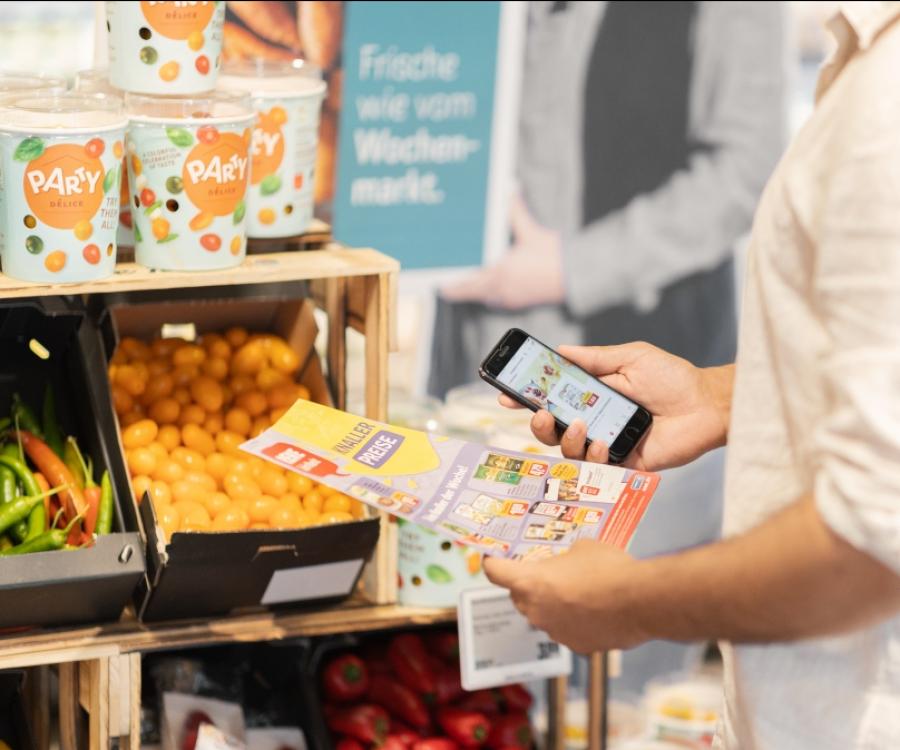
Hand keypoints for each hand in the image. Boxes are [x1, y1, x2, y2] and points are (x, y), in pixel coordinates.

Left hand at [442, 195, 563, 308]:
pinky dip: (494, 295)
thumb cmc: (554, 255)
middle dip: (462, 289)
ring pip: (486, 299)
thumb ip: (515, 210)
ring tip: (472, 283)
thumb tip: (510, 189)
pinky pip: (500, 301)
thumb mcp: (531, 230)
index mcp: (498, 273)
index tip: (440, 287)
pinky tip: (496, 287)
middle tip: (451, 285)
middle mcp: (501, 290)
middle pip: (472, 294)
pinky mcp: (522, 302)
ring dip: (478, 292)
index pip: (465, 287)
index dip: (451, 289)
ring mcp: (512, 298)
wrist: (576, 275)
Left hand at [483, 541, 648, 653]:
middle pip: (519, 597)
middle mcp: (535, 611)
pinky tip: (595, 610)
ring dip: (553, 604)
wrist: (640, 601)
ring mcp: (555, 632)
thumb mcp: (582, 547)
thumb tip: (569, 563)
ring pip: (544, 615)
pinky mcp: (577, 647)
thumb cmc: (608, 567)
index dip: (492, 563)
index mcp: (530, 583)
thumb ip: (565, 558)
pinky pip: (567, 630)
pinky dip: (575, 621)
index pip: (496, 573)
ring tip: (579, 591)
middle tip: (546, 573)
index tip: (491, 559)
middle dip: (528, 586)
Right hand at [500, 342, 731, 470]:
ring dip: (565, 438)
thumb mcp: (630, 358)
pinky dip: (593, 454)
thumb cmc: (673, 378)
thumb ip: (594, 357)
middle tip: (538, 413)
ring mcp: (606, 443)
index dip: (526, 398)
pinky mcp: (623, 464)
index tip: (506, 395)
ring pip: (567, 450)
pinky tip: (604, 443)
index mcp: (591, 395)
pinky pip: (595, 467)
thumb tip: (559, 349)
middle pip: (551, 429)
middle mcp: (594, 420)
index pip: (551, 398)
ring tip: (579, 425)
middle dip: (537, 423)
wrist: (708, 404)